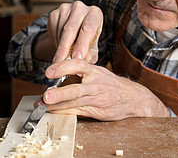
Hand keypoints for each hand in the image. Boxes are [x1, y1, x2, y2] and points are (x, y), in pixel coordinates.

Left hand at [42, 59, 169, 119]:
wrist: (133, 98)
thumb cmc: (111, 84)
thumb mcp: (99, 72)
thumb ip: (81, 72)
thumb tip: (58, 73)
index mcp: (95, 71)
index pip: (78, 65)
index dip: (63, 67)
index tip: (49, 71)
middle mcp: (96, 85)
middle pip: (76, 89)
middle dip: (60, 93)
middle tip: (45, 95)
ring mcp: (97, 99)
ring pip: (75, 103)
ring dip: (57, 105)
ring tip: (43, 105)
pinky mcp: (97, 111)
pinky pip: (78, 111)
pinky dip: (64, 111)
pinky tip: (53, 111)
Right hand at [47, 0, 102, 63]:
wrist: (75, 29)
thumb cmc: (87, 38)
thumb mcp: (92, 46)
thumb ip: (90, 54)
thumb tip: (83, 61)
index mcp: (94, 14)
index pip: (88, 29)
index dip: (82, 44)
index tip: (77, 57)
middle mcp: (80, 7)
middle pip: (70, 29)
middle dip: (65, 47)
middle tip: (61, 62)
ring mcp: (66, 9)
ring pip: (60, 30)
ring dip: (60, 46)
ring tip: (62, 57)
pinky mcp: (54, 13)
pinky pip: (52, 29)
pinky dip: (55, 41)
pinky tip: (60, 44)